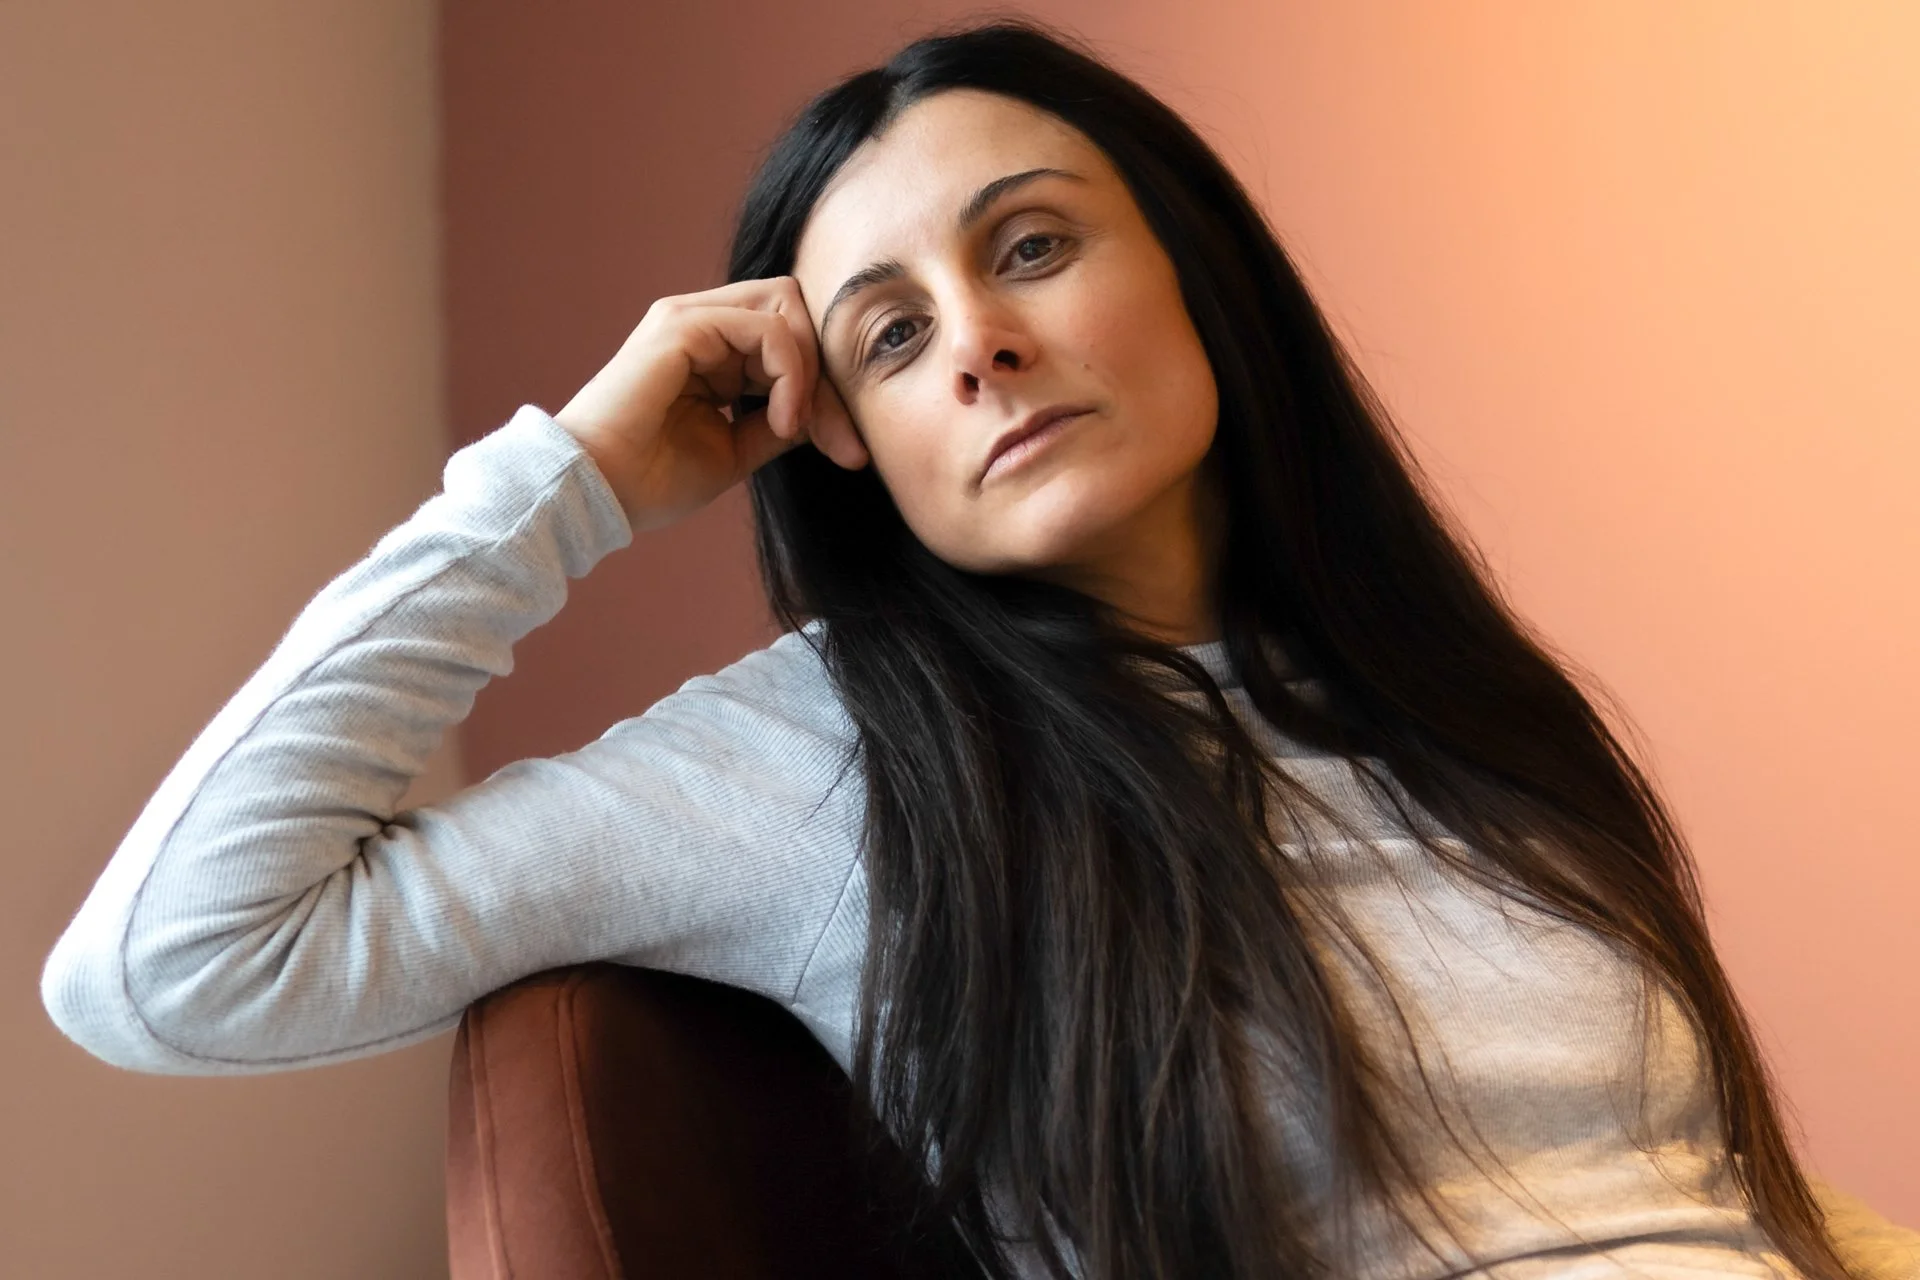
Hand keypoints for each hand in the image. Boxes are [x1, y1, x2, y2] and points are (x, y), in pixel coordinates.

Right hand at [552, 276, 867, 532]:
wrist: (598, 493)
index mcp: (712, 350)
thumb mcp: (738, 450)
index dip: (827, 386)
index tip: (846, 447)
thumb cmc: (654, 480)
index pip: (792, 336)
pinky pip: (768, 328)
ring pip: (789, 310)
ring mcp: (690, 317)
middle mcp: (702, 323)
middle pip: (798, 311)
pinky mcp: (682, 325)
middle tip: (841, 438)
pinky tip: (781, 420)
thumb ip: (781, 422)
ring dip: (811, 374)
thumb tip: (826, 412)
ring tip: (798, 428)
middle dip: (830, 374)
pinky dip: (789, 374)